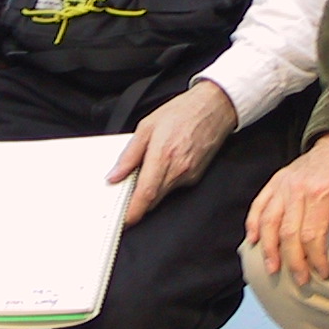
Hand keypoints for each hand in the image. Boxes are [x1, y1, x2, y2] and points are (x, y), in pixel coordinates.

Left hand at [109, 81, 237, 225]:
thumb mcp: (146, 126)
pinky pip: (174, 187)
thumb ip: (129, 154)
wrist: (213, 108)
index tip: (123, 220)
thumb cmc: (182, 112)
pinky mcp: (196, 177)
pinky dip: (163, 183)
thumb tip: (115, 175)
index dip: (133, 212)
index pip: (146, 194)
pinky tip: (162, 166)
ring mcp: (189, 176)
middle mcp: (178, 170)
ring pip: (162, 194)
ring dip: (150, 191)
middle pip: (153, 199)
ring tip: (146, 171)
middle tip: (125, 198)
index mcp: (162, 156)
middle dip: (138, 203)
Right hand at [244, 132, 328, 285]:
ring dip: (268, 248)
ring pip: (268, 221)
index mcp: (322, 192)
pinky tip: (253, 241)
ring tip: (273, 269)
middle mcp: (298, 188)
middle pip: (288, 233)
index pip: (312, 235)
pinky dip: (253, 224)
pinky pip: (259, 205)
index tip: (323, 273)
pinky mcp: (276, 181)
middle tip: (300, 280)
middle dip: (293, 261)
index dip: (316, 259)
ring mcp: (283, 184)